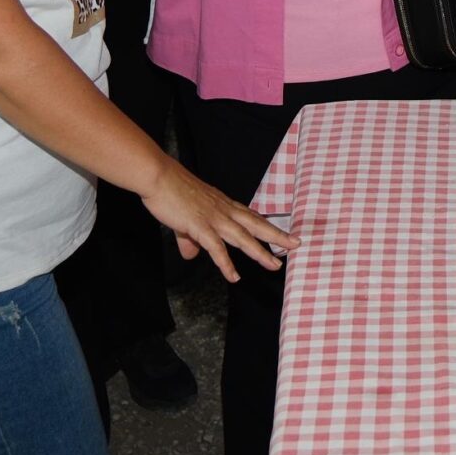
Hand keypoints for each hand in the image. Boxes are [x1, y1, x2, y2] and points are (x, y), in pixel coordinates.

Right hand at [140, 158, 299, 282]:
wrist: (158, 177)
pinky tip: (234, 277)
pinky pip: (216, 248)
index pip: (251, 217)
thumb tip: (191, 255)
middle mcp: (224, 210)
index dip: (268, 226)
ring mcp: (213, 218)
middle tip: (297, 244)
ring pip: (243, 237)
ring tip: (274, 265)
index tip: (284, 234)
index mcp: (223, 204)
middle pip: (256, 225)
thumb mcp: (185, 218)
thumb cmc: (171, 191)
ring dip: (260, 252)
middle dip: (277, 236)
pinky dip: (226, 264)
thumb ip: (190, 239)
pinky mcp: (199, 226)